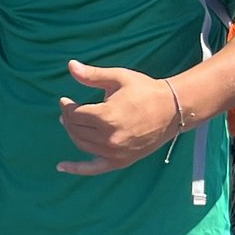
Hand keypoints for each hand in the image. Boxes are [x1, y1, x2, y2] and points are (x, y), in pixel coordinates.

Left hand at [56, 61, 181, 174]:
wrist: (173, 109)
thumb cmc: (145, 90)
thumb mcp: (118, 78)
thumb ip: (92, 75)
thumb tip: (70, 65)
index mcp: (107, 116)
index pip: (75, 114)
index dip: (66, 107)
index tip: (65, 100)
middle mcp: (109, 137)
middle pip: (76, 129)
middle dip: (68, 118)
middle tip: (68, 110)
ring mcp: (115, 152)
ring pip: (82, 145)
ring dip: (73, 133)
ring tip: (71, 123)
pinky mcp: (121, 161)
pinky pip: (93, 169)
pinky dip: (77, 168)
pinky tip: (61, 166)